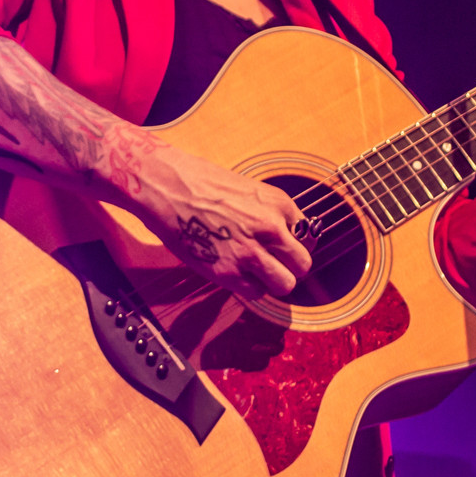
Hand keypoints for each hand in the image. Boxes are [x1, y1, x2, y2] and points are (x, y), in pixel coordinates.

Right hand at [130, 144, 312, 301]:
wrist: (167, 186)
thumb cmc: (201, 183)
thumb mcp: (249, 190)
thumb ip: (270, 213)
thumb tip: (284, 237)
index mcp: (279, 203)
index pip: (308, 236)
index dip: (293, 244)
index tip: (280, 247)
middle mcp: (271, 228)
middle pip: (303, 264)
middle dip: (289, 267)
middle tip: (272, 264)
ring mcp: (251, 251)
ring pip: (285, 285)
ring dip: (272, 282)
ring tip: (256, 273)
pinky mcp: (228, 271)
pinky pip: (256, 293)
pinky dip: (248, 288)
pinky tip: (235, 273)